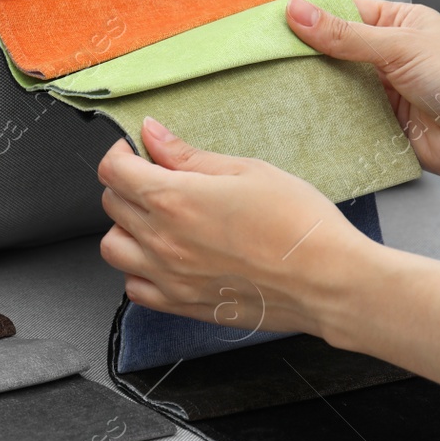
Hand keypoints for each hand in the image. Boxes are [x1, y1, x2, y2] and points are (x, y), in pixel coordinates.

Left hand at [96, 119, 382, 338]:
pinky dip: (138, 270)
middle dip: (127, 184)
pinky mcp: (182, 305)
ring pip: (113, 249)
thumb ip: (190, 155)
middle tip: (156, 177)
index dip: (120, 153)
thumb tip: (153, 135)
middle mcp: (162, 241)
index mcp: (174, 200)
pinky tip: (164, 257)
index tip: (137, 150)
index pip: (114, 171)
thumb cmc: (299, 225)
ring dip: (126, 228)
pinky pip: (134, 289)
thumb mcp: (247, 170)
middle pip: (111, 205)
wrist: (328, 281)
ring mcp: (169, 278)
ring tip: (156, 219)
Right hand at [286, 0, 439, 183]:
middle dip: (301, 56)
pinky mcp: (377, 125)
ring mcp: (380, 92)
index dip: (307, 17)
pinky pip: (341, 119)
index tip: (269, 23)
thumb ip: (346, 35)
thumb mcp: (400, 47)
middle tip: (259, 59)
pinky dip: (323, 119)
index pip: (341, 13)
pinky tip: (295, 117)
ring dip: (310, 89)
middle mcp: (385, 55)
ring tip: (268, 88)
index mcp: (396, 23)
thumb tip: (297, 11)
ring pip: (332, 86)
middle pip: (331, 51)